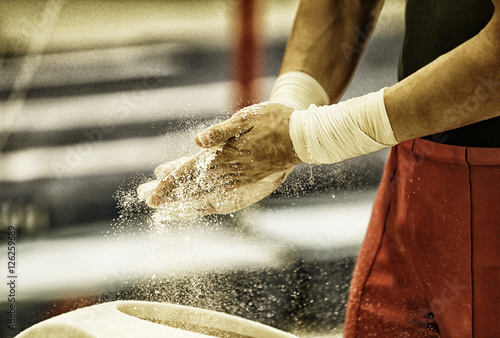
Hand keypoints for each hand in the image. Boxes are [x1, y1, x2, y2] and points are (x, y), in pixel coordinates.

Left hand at [137, 102, 300, 219]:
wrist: (302, 137)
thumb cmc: (275, 121)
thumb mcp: (248, 118)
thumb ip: (222, 131)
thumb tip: (197, 141)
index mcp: (227, 154)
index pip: (193, 171)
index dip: (171, 181)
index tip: (153, 192)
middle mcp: (231, 171)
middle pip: (195, 186)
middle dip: (171, 194)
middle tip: (148, 200)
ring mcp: (240, 178)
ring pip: (206, 194)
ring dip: (184, 200)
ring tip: (164, 206)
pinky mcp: (246, 180)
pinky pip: (221, 196)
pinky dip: (204, 202)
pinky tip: (194, 205)